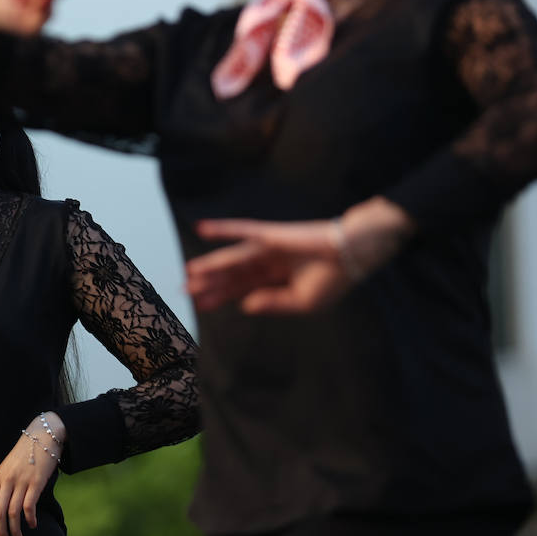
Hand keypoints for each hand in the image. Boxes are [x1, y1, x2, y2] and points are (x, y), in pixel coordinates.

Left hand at [0, 412, 64, 535]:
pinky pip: (29, 507)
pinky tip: (32, 525)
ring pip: (12, 513)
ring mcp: (21, 481)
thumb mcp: (9, 465)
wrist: (43, 435)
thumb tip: (1, 504)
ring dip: (15, 530)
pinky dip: (29, 519)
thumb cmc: (27, 452)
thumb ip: (4, 482)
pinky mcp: (36, 483)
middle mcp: (7, 480)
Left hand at [186, 198, 413, 313]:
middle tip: (183, 291)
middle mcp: (267, 263)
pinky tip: (201, 228)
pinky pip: (241, 230)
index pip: (242, 290)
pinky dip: (221, 229)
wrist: (353, 255)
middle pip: (232, 276)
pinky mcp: (269, 234)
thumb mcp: (303, 302)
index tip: (199, 306)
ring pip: (232, 259)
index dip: (221, 297)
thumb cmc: (333, 279)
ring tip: (187, 273)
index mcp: (277, 280)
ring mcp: (266, 248)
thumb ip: (273, 304)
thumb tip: (244, 306)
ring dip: (210, 265)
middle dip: (209, 284)